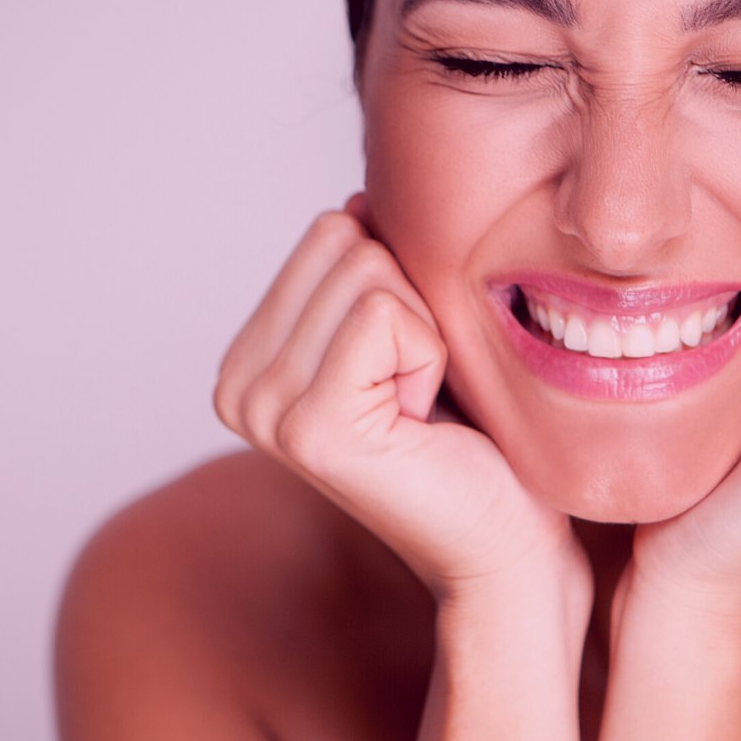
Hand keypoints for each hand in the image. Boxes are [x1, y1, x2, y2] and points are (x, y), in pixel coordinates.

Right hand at [214, 195, 586, 600]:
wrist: (504, 542)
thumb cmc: (470, 437)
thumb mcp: (407, 331)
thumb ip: (365, 268)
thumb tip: (358, 197)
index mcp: (248, 359)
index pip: (330, 230)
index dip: (399, 286)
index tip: (406, 369)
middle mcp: (237, 385)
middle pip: (346, 241)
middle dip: (410, 305)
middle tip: (418, 390)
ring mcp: (264, 409)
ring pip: (369, 270)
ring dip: (424, 334)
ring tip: (420, 407)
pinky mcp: (311, 427)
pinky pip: (387, 315)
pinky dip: (430, 356)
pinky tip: (423, 421)